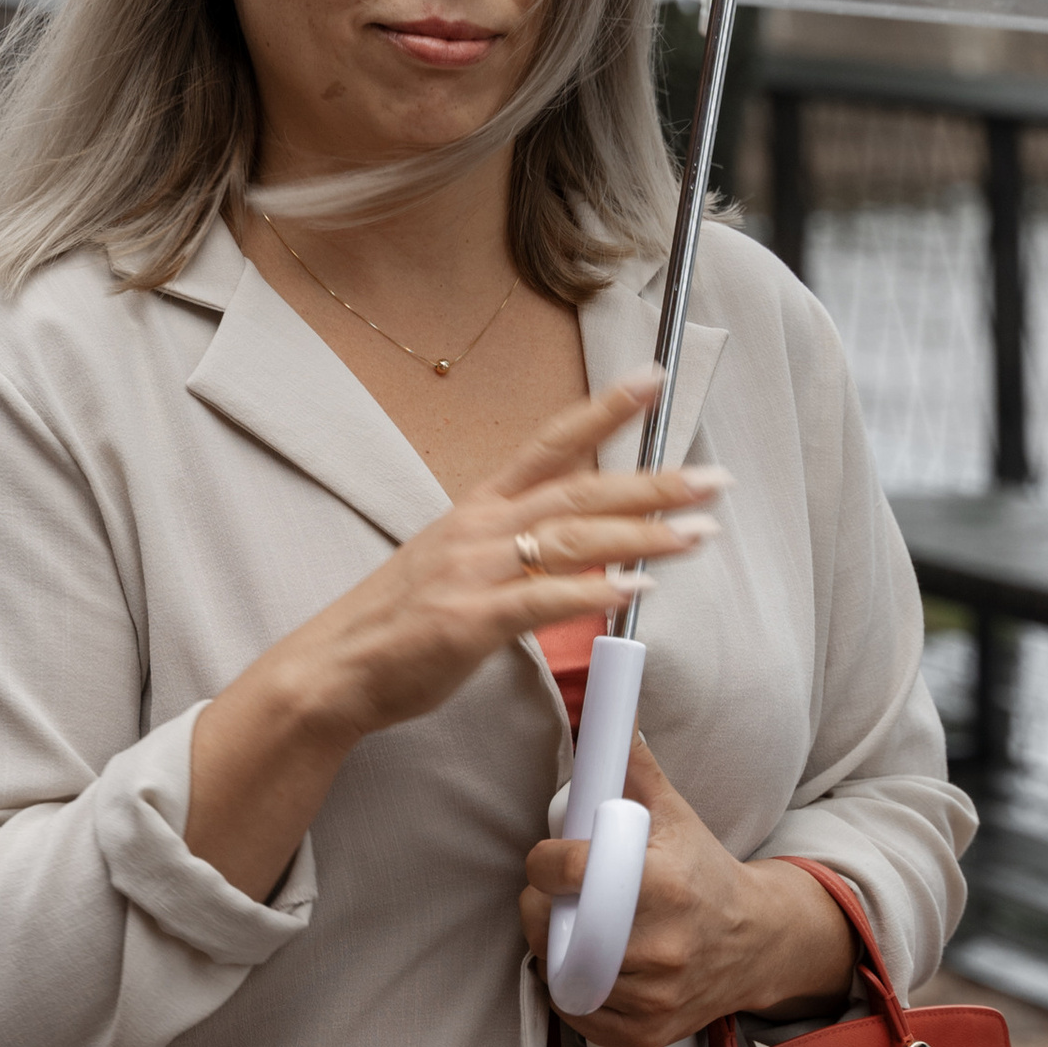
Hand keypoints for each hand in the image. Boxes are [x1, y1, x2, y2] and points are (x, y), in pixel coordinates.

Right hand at [182, 370, 721, 902]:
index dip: (602, 409)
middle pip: (579, 490)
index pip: (549, 443)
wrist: (335, 667)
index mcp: (477, 508)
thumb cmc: (399, 622)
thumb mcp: (458, 565)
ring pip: (572, 539)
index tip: (651, 378)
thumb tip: (574, 546)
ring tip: (698, 534)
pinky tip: (636, 589)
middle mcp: (479, 528)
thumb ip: (514, 549)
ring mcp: (474, 571)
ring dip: (642, 534)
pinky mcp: (470, 621)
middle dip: (652, 483)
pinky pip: (542, 598)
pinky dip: (593, 590)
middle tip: (713, 480)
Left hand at [519, 738, 859, 1046]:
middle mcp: (662, 947)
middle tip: (547, 898)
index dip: (545, 862)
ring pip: (563, 977)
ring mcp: (655, 995)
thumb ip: (634, 766)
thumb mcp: (675, 814)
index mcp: (665, 887)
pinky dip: (569, 994)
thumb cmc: (705, 873)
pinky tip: (581, 967)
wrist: (756, 941)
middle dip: (538, 911)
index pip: (574, 873)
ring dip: (552, 952)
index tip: (547, 860)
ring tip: (568, 929)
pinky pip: (580, 1017)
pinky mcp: (648, 1031)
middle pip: (558, 931)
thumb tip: (611, 714)